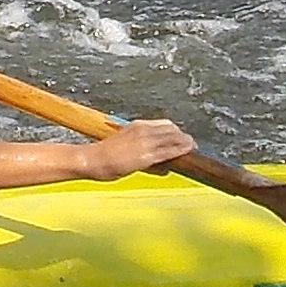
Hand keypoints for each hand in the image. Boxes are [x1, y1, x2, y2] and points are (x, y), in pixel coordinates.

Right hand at [81, 120, 196, 178]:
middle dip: (182, 136)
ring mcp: (146, 142)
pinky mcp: (146, 155)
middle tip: (191, 143)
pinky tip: (188, 151)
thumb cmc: (104, 155)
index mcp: (137, 126)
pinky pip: (169, 151)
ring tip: (192, 147)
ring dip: (185, 142)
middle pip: (171, 129)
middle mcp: (143, 130)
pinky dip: (181, 150)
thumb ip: (140, 150)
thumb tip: (158, 161)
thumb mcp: (123, 145)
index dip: (175, 131)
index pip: (163, 124)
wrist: (93, 159)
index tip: (182, 137)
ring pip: (173, 138)